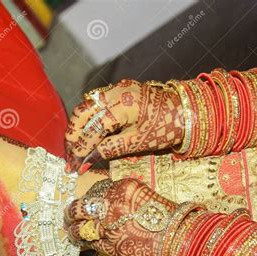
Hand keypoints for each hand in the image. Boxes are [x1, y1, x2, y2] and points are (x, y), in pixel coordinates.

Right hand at [65, 79, 183, 172]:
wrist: (186, 111)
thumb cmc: (166, 127)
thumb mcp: (138, 142)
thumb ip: (111, 148)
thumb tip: (89, 159)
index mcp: (120, 104)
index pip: (92, 129)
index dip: (81, 149)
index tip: (75, 165)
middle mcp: (114, 92)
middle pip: (82, 114)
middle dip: (73, 136)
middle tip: (70, 156)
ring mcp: (116, 89)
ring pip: (87, 107)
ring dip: (79, 127)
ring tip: (75, 147)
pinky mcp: (120, 92)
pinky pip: (98, 105)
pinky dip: (90, 120)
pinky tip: (88, 134)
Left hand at [65, 178, 176, 255]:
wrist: (178, 239)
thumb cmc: (166, 218)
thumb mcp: (144, 197)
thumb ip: (124, 198)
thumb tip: (109, 202)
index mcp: (123, 187)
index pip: (98, 189)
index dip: (91, 197)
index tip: (90, 202)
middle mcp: (112, 204)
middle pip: (82, 205)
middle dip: (73, 211)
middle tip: (69, 214)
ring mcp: (108, 226)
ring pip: (79, 226)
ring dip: (73, 227)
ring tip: (71, 228)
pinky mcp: (109, 245)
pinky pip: (89, 242)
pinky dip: (83, 240)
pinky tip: (81, 240)